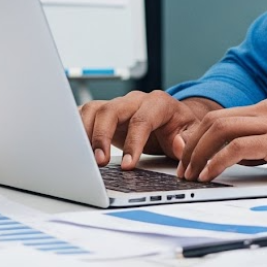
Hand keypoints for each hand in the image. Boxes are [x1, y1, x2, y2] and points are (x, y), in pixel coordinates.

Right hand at [77, 90, 215, 169]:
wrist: (171, 121)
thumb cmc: (179, 128)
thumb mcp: (191, 133)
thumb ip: (188, 139)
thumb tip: (178, 145)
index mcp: (158, 103)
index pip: (142, 120)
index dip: (133, 143)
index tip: (128, 165)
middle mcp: (135, 101)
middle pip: (111, 110)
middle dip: (102, 136)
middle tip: (99, 162)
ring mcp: (118, 104)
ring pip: (95, 110)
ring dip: (86, 133)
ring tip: (83, 157)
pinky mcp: (104, 112)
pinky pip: (85, 114)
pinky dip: (77, 128)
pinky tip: (75, 146)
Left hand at [177, 99, 266, 181]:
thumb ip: (264, 143)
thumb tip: (239, 157)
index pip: (220, 116)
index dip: (197, 136)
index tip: (187, 156)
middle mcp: (266, 111)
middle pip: (213, 120)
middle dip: (191, 145)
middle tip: (182, 168)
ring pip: (220, 130)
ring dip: (199, 154)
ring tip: (191, 174)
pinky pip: (236, 148)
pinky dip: (217, 161)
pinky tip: (210, 175)